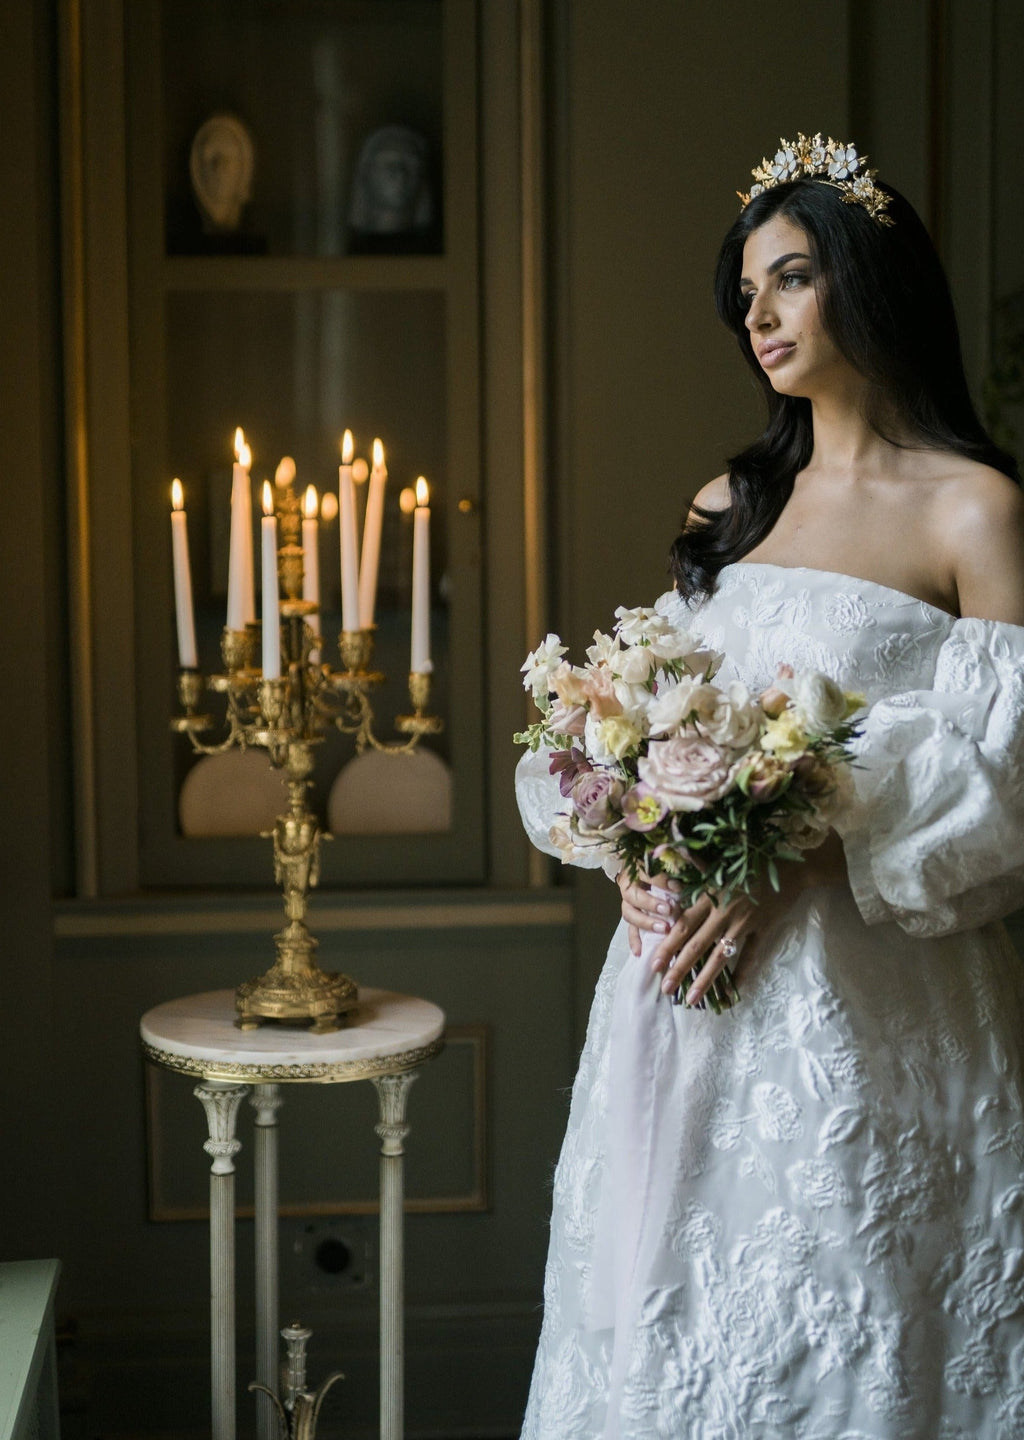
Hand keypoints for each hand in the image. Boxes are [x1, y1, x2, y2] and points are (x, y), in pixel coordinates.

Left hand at [617, 831, 847, 1005]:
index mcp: (711, 896)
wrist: (792, 867)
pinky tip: (734, 991)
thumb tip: (667, 850)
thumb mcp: (721, 862)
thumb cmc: (752, 862)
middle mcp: (725, 913)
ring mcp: (745, 924)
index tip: (653, 963)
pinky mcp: (763, 929)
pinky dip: (743, 973)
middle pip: (697, 945)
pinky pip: (751, 955)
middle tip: (664, 988)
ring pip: (721, 956)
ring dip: (705, 979)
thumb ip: (695, 865)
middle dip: (679, 968)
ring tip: (691, 999)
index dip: (668, 945)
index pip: (684, 925)